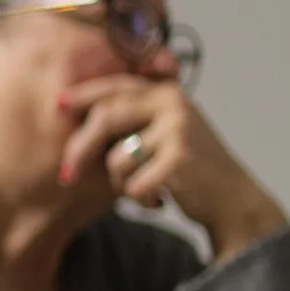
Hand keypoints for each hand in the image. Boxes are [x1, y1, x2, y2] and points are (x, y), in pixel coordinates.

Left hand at [56, 76, 287, 262]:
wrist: (232, 200)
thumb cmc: (189, 169)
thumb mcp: (163, 133)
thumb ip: (133, 120)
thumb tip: (77, 116)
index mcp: (165, 93)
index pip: (114, 88)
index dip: (82, 96)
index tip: (57, 105)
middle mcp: (172, 103)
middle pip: (105, 118)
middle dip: (80, 149)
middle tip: (66, 175)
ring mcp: (178, 128)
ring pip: (117, 158)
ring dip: (122, 184)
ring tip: (145, 190)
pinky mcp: (180, 157)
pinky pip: (134, 182)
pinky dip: (139, 199)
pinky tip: (158, 201)